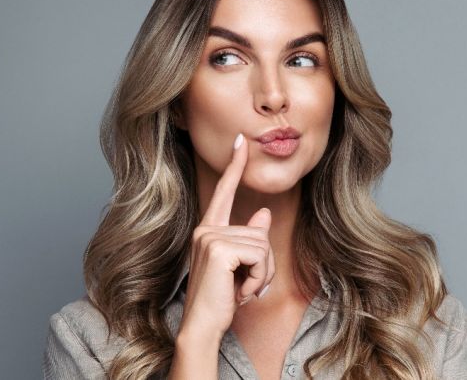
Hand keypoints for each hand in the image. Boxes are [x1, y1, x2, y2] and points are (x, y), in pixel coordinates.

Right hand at [177, 133, 275, 343]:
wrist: (203, 326)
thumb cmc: (219, 300)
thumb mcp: (239, 268)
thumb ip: (249, 239)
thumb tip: (263, 214)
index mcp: (208, 230)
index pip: (223, 191)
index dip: (234, 166)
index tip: (240, 141)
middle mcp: (206, 229)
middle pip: (260, 232)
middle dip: (263, 265)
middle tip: (245, 287)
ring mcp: (210, 237)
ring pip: (263, 245)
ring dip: (262, 274)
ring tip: (242, 290)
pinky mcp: (220, 249)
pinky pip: (260, 256)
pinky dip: (259, 278)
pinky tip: (243, 292)